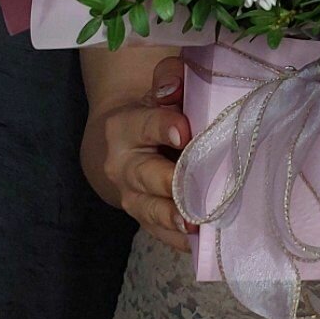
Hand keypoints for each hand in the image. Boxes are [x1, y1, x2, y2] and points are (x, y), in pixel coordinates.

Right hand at [100, 56, 196, 252]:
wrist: (117, 142)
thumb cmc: (152, 108)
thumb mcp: (158, 87)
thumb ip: (169, 78)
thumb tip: (173, 90)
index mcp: (125, 126)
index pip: (146, 125)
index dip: (164, 127)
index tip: (184, 132)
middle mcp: (123, 165)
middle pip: (146, 174)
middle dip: (171, 182)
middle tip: (195, 187)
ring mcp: (132, 196)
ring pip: (149, 209)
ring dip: (173, 218)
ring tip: (194, 224)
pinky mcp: (144, 219)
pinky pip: (160, 233)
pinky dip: (180, 239)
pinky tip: (202, 240)